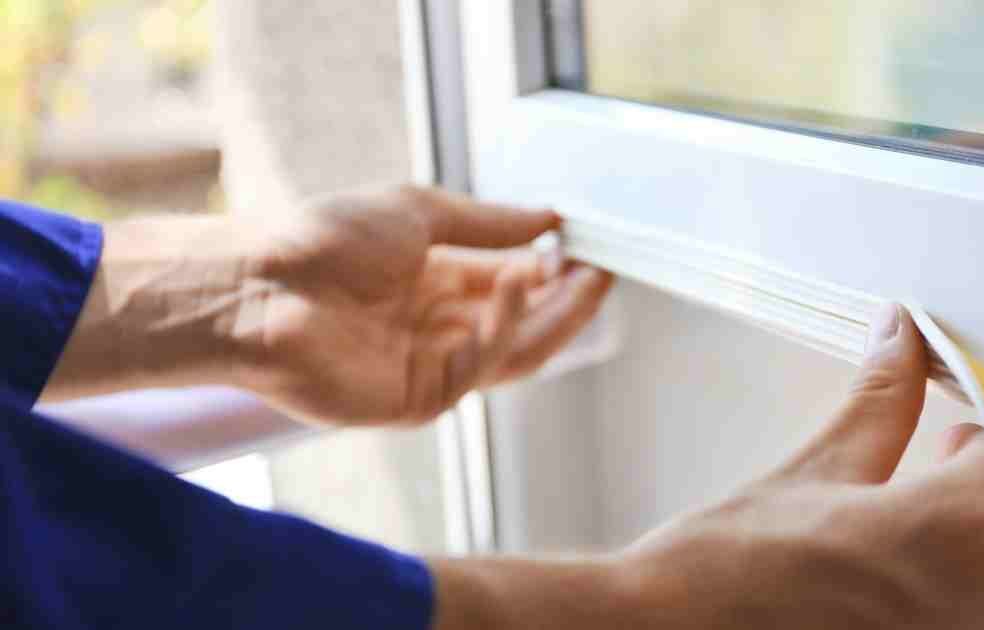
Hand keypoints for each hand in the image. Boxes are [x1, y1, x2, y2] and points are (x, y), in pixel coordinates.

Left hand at [237, 185, 613, 425]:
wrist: (257, 285)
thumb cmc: (320, 242)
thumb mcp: (417, 213)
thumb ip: (487, 223)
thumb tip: (548, 219)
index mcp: (436, 284)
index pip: (513, 284)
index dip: (553, 269)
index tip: (590, 245)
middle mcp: (439, 328)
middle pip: (524, 325)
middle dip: (568, 300)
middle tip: (605, 271)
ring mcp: (431, 367)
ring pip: (514, 353)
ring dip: (555, 319)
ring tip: (587, 279)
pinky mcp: (419, 399)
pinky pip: (478, 365)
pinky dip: (504, 324)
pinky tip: (519, 281)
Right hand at [430, 305, 983, 629]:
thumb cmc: (727, 568)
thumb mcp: (817, 468)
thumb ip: (881, 399)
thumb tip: (901, 335)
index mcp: (959, 534)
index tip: (965, 403)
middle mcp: (981, 607)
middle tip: (947, 443)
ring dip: (979, 529)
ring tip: (919, 500)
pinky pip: (977, 611)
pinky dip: (959, 579)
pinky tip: (908, 558)